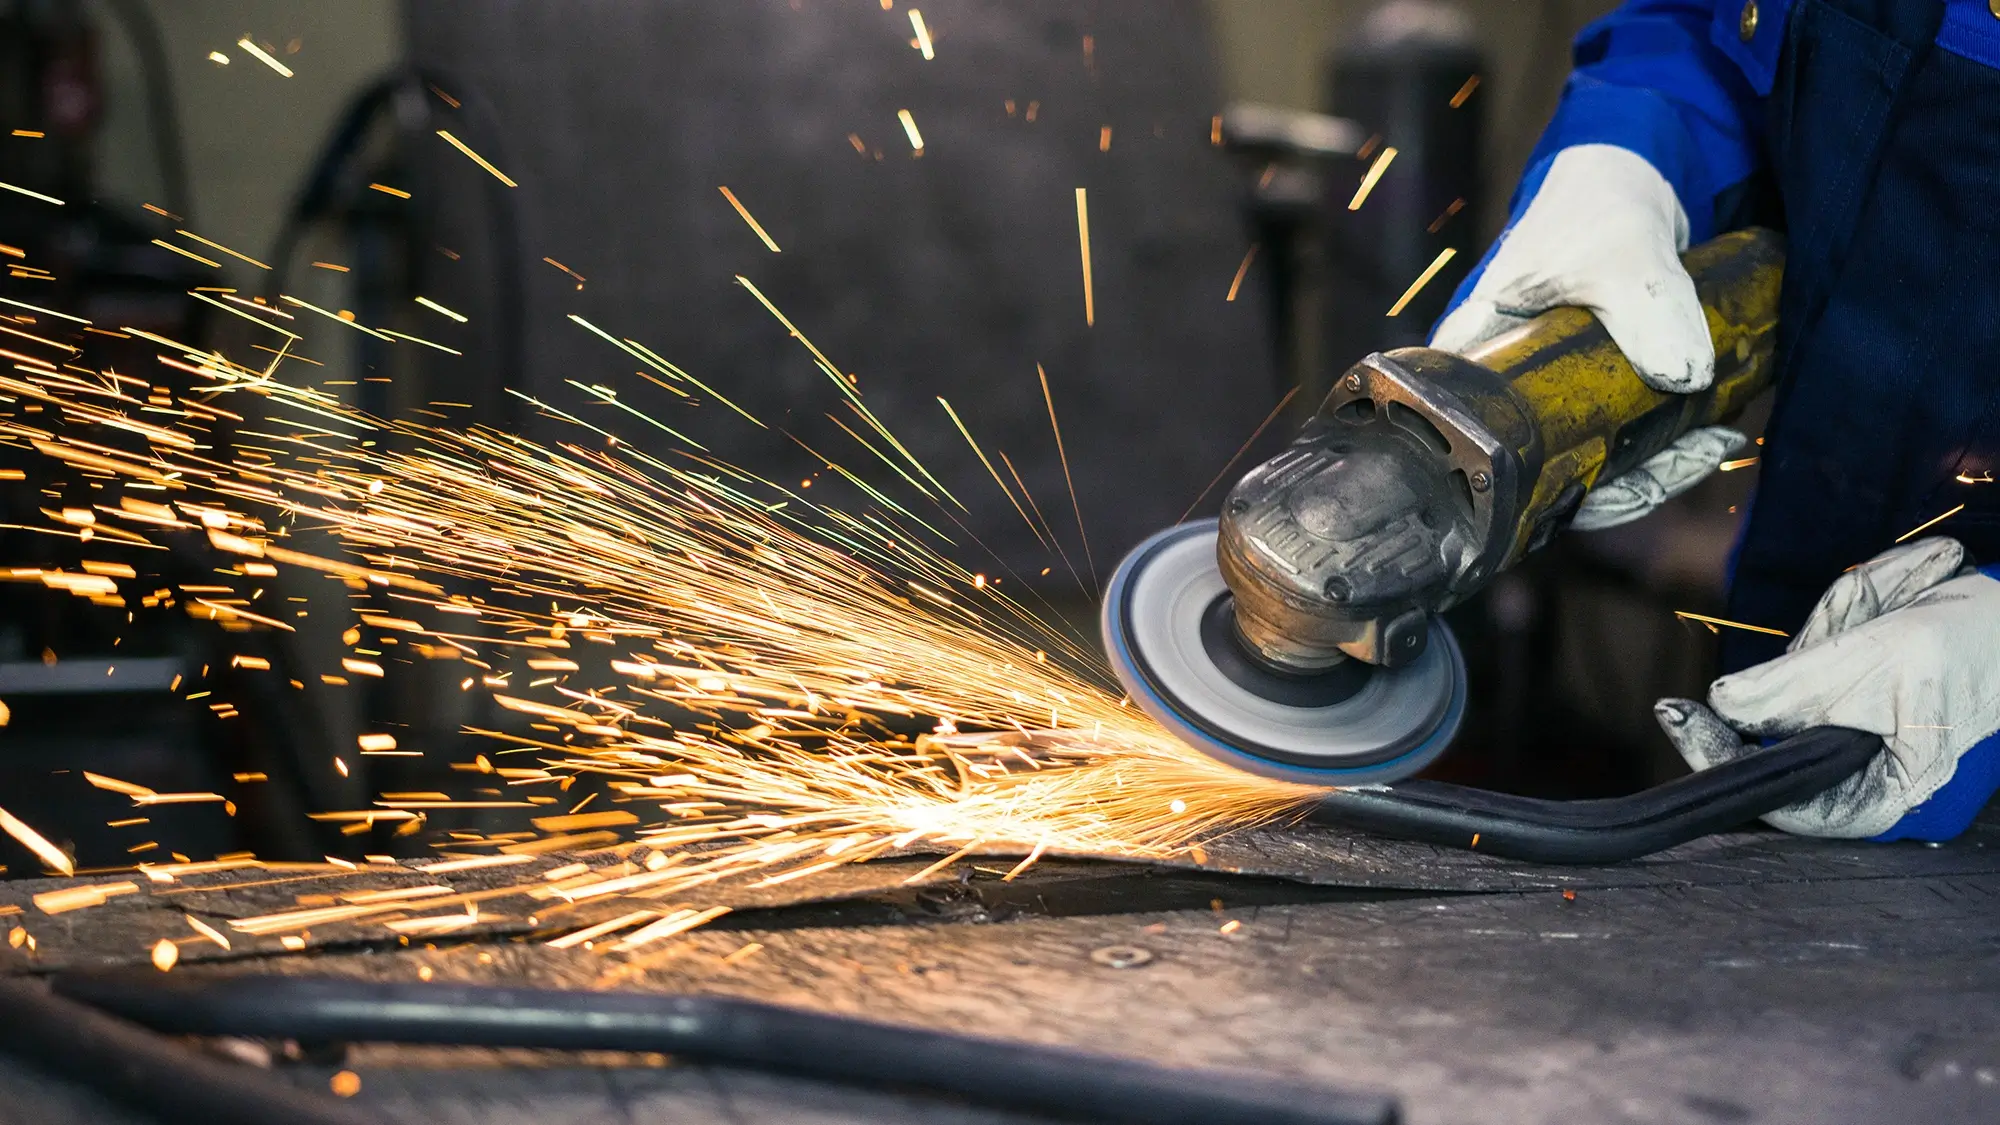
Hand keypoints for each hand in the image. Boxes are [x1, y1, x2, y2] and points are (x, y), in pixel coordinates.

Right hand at [1433, 143, 1731, 530]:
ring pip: (1591, 462)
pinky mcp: (1595, 393)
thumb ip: (1647, 306)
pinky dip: (1668, 447)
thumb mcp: (1618, 252)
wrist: (1631, 174)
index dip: (1521, 485)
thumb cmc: (1592, 206)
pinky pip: (1625, 441)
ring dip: (1652, 469)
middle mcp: (1504, 391)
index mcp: (1474, 358)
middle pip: (1543, 469)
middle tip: (1682, 461)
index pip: (1474, 442)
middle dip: (1616, 484)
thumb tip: (1686, 379)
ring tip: (1710, 444)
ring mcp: (1552, 396)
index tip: (1593, 485)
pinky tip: (1715, 433)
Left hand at [1655, 538, 1999, 839]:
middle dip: (1796, 677)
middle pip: (1776, 742)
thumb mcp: (1875, 661)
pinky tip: (1877, 607)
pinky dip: (1834, 631)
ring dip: (1826, 642)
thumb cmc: (1966, 645)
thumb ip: (1795, 688)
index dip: (1721, 758)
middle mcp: (1867, 775)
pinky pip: (1810, 668)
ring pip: (1790, 696)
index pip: (1779, 797)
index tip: (1677, 713)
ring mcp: (1856, 736)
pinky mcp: (1850, 698)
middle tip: (1836, 633)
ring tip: (1881, 611)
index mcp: (1882, 794)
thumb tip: (1724, 704)